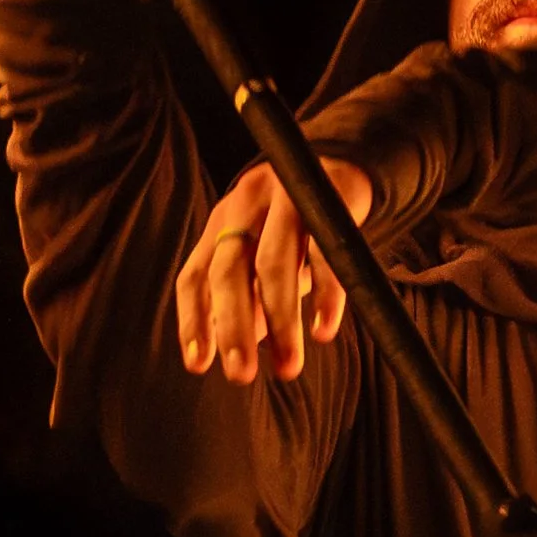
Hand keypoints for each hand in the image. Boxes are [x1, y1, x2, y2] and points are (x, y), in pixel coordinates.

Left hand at [176, 159, 374, 382]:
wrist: (343, 163)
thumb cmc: (295, 222)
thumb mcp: (261, 253)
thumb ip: (248, 296)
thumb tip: (231, 346)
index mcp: (221, 225)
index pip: (195, 276)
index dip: (193, 321)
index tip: (198, 364)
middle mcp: (244, 209)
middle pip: (229, 272)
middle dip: (232, 327)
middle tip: (241, 374)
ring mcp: (283, 201)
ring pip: (274, 265)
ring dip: (280, 322)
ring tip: (288, 366)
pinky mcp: (326, 200)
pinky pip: (324, 253)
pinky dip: (326, 294)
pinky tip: (324, 328)